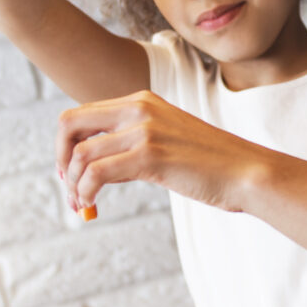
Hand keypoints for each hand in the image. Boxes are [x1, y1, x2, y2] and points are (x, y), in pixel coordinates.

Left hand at [57, 91, 275, 214]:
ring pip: (80, 154)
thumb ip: (131, 143)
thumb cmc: (209, 164)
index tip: (71, 175)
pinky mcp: (150, 154)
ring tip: (82, 205)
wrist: (246, 172)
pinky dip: (85, 192)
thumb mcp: (165, 141)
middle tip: (70, 189)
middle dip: (60, 159)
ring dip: (73, 185)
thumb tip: (93, 166)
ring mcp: (144, 129)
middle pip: (69, 124)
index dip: (66, 146)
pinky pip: (96, 173)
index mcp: (140, 100)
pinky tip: (93, 206)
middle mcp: (138, 107)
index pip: (80, 114)